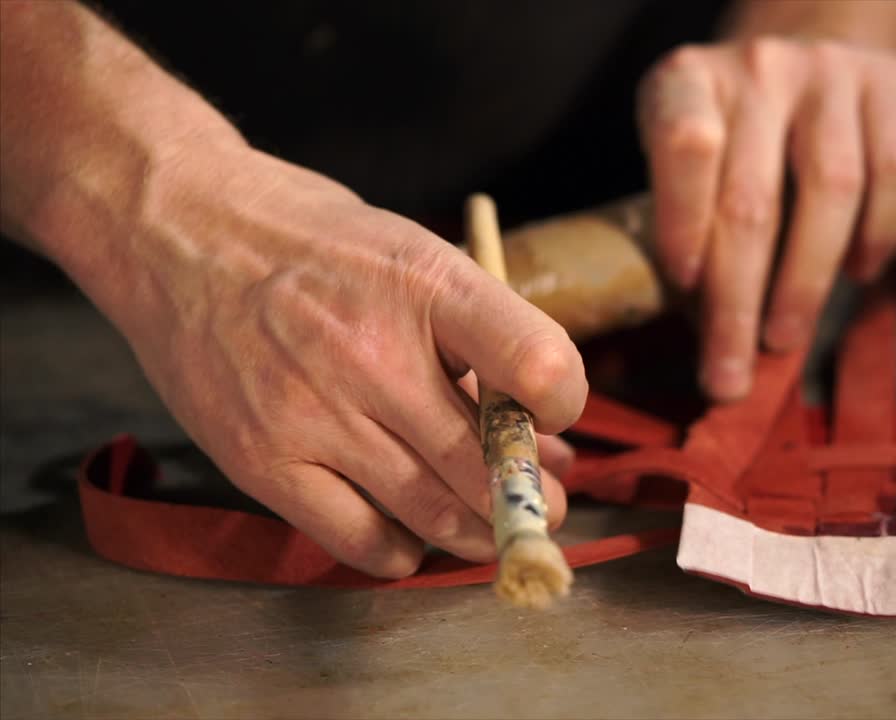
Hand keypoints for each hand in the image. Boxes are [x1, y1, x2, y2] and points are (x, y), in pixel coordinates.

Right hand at [115, 143, 586, 577]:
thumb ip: (474, 332)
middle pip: (487, 463)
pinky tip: (413, 536)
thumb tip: (538, 423)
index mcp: (425, 286)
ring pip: (433, 512)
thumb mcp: (410, 254)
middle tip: (547, 502)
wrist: (178, 231)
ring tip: (497, 527)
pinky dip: (401, 552)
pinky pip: (357, 539)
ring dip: (482, 532)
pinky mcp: (263, 461)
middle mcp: (372, 354)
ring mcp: (313, 414)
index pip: (538, 362)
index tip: (555, 413)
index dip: (566, 401)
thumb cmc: (310, 244)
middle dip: (534, 496)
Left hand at [637, 37, 895, 400]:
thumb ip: (685, 227)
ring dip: (806, 282)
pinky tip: (857, 274)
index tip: (685, 288)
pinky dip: (876, 234)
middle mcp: (757, 68)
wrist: (806, 63)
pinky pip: (891, 171)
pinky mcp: (891, 84)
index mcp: (688, 81)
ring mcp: (828, 72)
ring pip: (829, 188)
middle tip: (730, 374)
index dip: (685, 221)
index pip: (684, 147)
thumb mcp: (687, 159)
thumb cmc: (734, 134)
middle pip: (752, 198)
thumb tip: (683, 346)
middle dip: (738, 302)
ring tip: (786, 339)